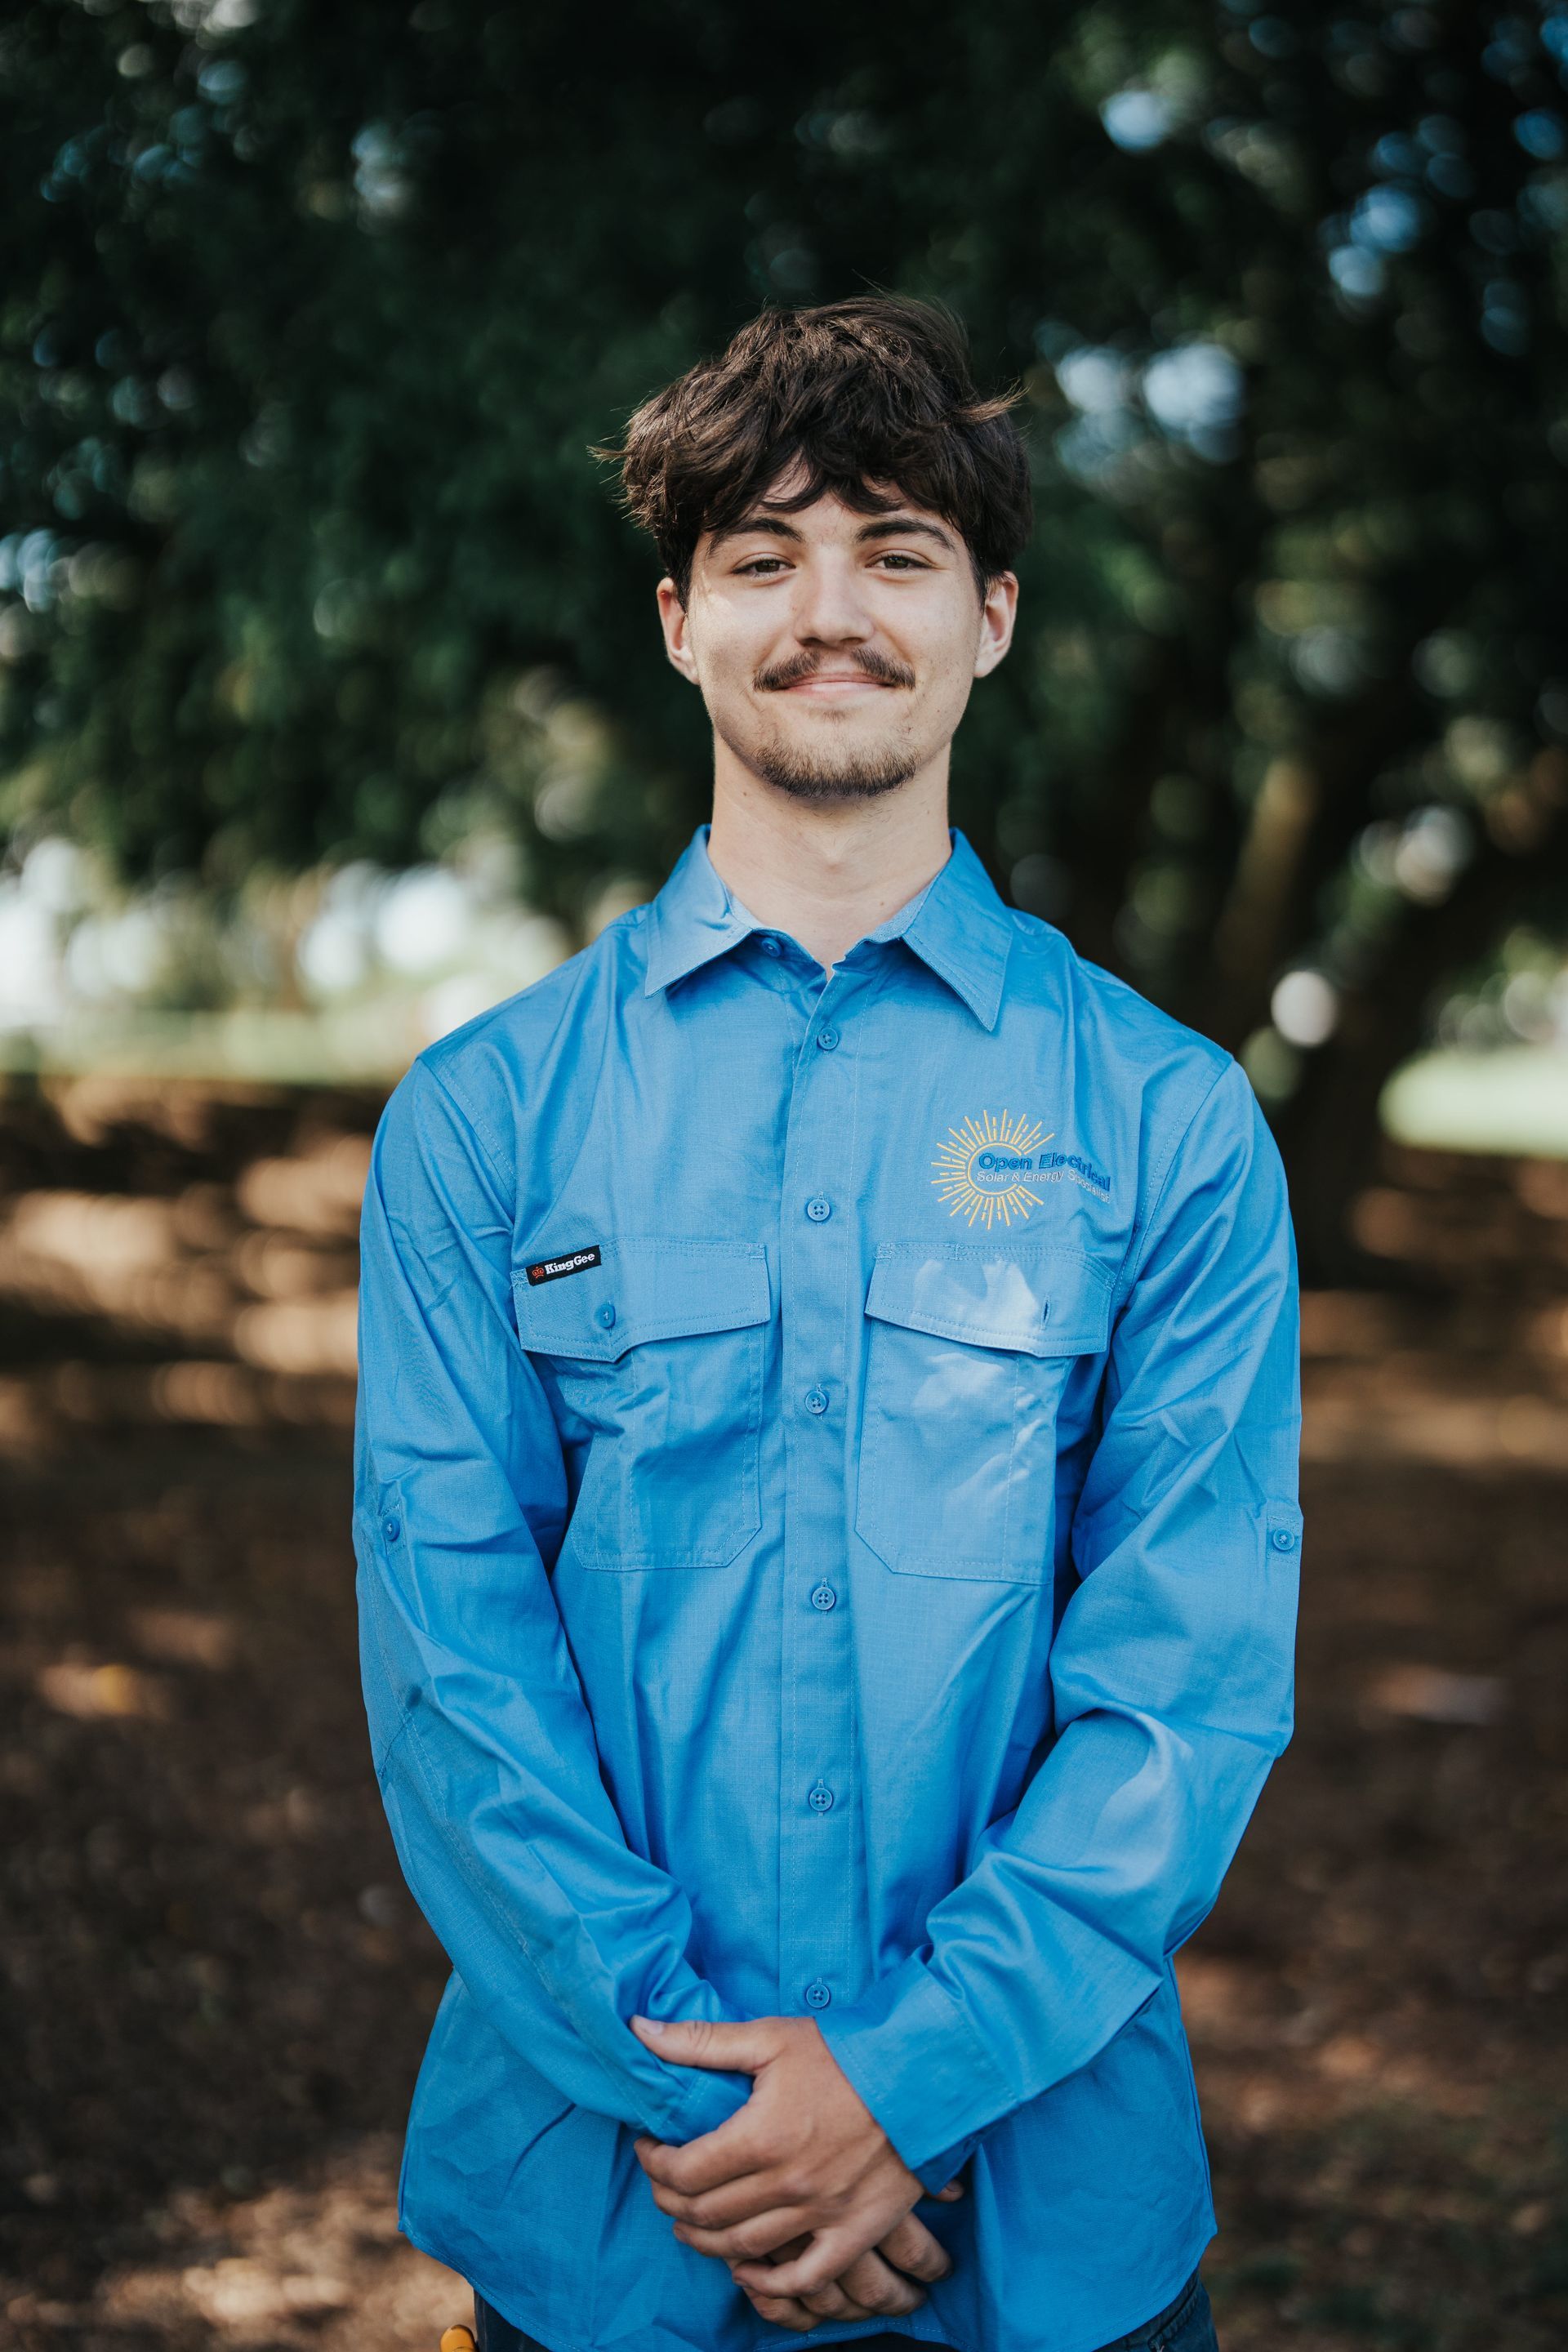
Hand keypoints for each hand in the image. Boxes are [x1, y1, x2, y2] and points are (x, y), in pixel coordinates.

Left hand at [628, 2013, 963, 2326]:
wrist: (921, 2074)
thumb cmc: (844, 2051)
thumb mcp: (770, 2037)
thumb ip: (700, 2042)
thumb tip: (639, 2031)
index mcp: (759, 2137)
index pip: (684, 2172)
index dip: (655, 2166)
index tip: (649, 2150)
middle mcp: (786, 2185)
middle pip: (707, 2213)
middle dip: (672, 2201)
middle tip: (664, 2185)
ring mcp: (822, 2214)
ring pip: (744, 2248)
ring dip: (706, 2241)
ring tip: (690, 2224)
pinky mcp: (856, 2231)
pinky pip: (805, 2276)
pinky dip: (770, 2285)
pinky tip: (746, 2273)